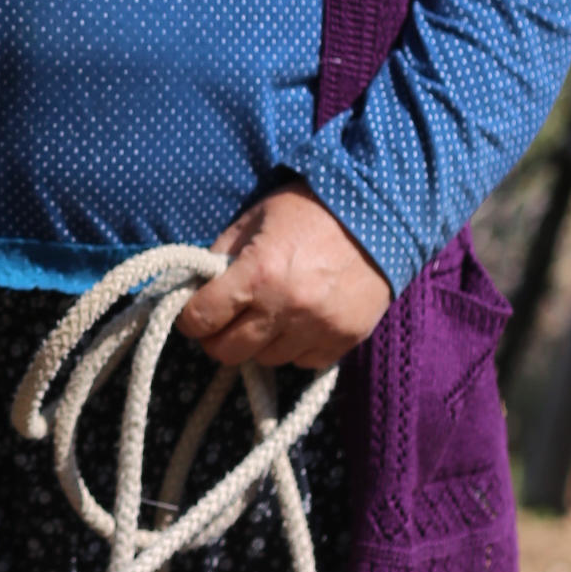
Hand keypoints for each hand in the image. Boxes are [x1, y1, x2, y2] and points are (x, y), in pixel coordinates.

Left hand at [176, 185, 389, 371]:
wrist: (380, 215)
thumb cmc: (311, 209)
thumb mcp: (255, 218)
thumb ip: (222, 253)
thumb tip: (195, 285)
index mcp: (258, 273)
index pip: (201, 318)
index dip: (190, 318)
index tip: (194, 314)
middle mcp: (286, 307)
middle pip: (228, 351)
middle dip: (217, 338)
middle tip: (224, 322)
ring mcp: (318, 328)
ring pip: (266, 360)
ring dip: (259, 343)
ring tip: (268, 316)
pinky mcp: (345, 339)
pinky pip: (304, 362)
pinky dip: (295, 348)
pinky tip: (299, 322)